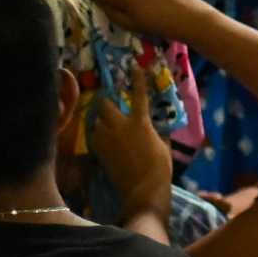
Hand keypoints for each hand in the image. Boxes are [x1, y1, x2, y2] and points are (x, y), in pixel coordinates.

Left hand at [88, 65, 172, 227]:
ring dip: (101, 120)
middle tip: (109, 101)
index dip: (137, 80)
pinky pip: (94, 136)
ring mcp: (106, 138)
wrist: (143, 188)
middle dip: (105, 100)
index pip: (139, 95)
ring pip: (97, 121)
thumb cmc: (159, 167)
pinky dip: (98, 135)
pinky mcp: (98, 151)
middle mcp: (119, 125)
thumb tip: (153, 126)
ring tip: (106, 124)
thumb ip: (155, 131)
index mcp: (140, 122)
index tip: (135, 67)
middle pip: (104, 104)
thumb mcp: (163, 145)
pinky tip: (104, 140)